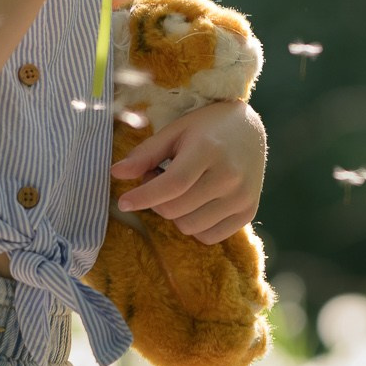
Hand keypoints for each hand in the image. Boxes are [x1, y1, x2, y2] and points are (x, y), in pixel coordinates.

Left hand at [112, 98, 264, 241]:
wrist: (250, 129)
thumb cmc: (207, 128)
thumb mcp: (175, 131)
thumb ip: (146, 154)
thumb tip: (115, 174)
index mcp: (209, 150)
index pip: (172, 185)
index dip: (144, 196)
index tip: (123, 202)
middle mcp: (230, 176)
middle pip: (176, 210)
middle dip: (157, 201)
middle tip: (158, 179)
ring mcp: (242, 197)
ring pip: (189, 227)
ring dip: (175, 214)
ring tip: (179, 190)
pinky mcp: (249, 212)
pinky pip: (209, 237)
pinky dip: (195, 226)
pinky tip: (196, 204)